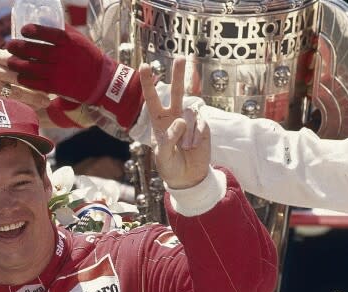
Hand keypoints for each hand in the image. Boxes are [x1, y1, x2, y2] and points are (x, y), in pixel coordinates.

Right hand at [0, 49, 49, 109]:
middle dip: (37, 85)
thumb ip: (8, 63)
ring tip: (44, 103)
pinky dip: (15, 108)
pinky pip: (2, 104)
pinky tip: (26, 112)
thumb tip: (33, 67)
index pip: (21, 60)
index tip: (51, 76)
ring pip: (13, 91)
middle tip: (51, 94)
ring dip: (31, 98)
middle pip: (20, 76)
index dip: (37, 68)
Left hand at [7, 25, 141, 125]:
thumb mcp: (79, 40)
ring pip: (33, 68)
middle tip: (9, 45)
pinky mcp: (57, 87)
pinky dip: (26, 79)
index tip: (24, 30)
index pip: (48, 34)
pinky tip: (20, 76)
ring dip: (18, 64)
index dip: (34, 31)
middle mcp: (63, 57)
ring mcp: (59, 73)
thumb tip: (45, 21)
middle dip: (20, 48)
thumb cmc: (88, 56)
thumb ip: (63, 32)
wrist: (101, 81)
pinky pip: (37, 83)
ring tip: (10, 61)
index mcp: (69, 42)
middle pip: (36, 51)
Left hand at [139, 59, 209, 188]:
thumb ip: (168, 139)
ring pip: (190, 112)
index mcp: (159, 121)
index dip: (148, 83)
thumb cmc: (169, 166)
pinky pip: (200, 124)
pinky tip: (194, 146)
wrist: (187, 177)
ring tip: (185, 148)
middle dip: (179, 75)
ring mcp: (190, 121)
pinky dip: (196, 136)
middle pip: (177, 91)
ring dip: (187, 132)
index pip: (152, 99)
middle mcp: (174, 117)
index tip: (144, 66)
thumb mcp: (162, 156)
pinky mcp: (203, 126)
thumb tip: (180, 120)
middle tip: (180, 58)